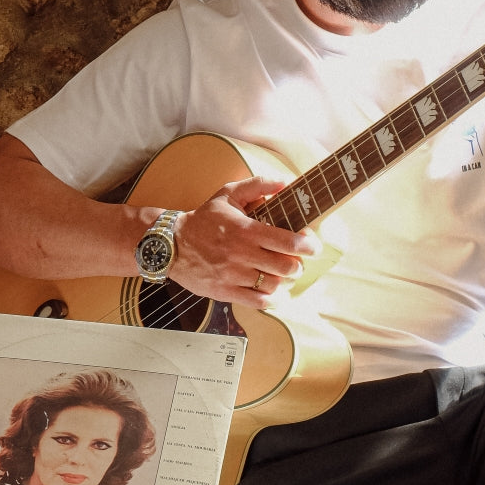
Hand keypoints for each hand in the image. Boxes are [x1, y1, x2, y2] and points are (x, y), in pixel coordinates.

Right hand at [171, 176, 319, 309]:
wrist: (171, 244)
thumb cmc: (203, 219)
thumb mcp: (228, 194)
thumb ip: (258, 185)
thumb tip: (285, 182)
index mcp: (246, 230)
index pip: (288, 242)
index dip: (308, 245)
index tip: (312, 245)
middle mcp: (241, 254)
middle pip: (287, 267)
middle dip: (297, 264)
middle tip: (295, 260)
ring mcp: (234, 275)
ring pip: (275, 285)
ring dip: (284, 281)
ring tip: (281, 274)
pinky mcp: (226, 291)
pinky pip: (258, 301)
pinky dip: (271, 298)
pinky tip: (271, 290)